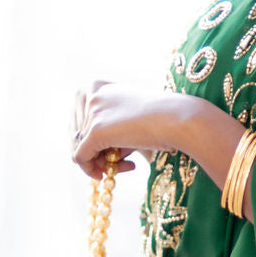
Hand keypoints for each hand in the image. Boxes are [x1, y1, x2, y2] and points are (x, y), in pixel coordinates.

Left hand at [70, 82, 189, 179]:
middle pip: (77, 135)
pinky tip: (116, 170)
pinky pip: (80, 158)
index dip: (92, 140)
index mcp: (96, 86)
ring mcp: (91, 112)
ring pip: (80, 149)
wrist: (178, 118)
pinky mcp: (95, 131)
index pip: (79, 120)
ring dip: (102, 162)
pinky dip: (91, 170)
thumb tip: (80, 153)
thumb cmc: (161, 118)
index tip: (112, 152)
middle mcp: (90, 94)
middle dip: (97, 153)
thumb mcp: (127, 115)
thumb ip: (106, 125)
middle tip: (121, 163)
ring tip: (127, 165)